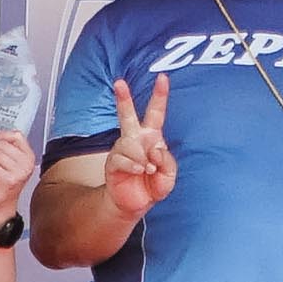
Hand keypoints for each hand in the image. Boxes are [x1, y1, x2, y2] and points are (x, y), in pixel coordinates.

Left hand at [0, 128, 36, 225]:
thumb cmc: (4, 183)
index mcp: (29, 156)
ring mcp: (20, 172)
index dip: (1, 134)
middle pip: (4, 145)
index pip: (17, 137)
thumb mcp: (9, 164)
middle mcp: (27, 164)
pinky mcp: (10, 180)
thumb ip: (4, 150)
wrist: (3, 204)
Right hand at [101, 77, 179, 222]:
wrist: (135, 204)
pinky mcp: (113, 162)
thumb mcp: (169, 175)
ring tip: (146, 169)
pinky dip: (132, 165)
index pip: (156, 112)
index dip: (159, 95)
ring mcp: (122, 150)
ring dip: (141, 157)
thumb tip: (154, 149)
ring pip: (129, 144)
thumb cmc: (152, 186)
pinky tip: (138, 171)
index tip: (162, 78)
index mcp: (151, 137)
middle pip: (127, 115)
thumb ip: (167, 160)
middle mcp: (135, 139)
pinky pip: (122, 158)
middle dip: (123, 99)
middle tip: (119, 82)